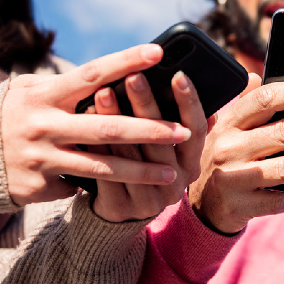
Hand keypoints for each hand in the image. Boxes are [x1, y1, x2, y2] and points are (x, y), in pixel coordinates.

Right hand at [0, 44, 191, 206]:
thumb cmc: (8, 115)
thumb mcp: (29, 92)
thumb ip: (68, 89)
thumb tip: (118, 78)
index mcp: (43, 94)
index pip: (91, 74)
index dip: (124, 61)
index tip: (158, 51)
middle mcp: (42, 125)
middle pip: (106, 128)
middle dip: (149, 131)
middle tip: (182, 131)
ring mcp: (39, 158)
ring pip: (101, 168)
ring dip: (141, 172)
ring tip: (172, 174)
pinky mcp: (36, 187)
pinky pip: (77, 185)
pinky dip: (97, 185)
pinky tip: (117, 190)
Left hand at [85, 70, 206, 221]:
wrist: (122, 209)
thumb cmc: (146, 163)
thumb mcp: (169, 146)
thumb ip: (177, 119)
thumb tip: (186, 80)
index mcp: (192, 164)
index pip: (197, 130)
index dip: (189, 102)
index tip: (178, 74)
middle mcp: (177, 183)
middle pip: (161, 140)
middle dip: (146, 105)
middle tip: (134, 76)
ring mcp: (150, 200)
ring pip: (131, 156)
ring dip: (116, 120)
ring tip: (103, 91)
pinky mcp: (121, 208)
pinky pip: (106, 172)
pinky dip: (96, 144)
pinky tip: (86, 121)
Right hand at [187, 73, 283, 234]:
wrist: (200, 204)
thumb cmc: (222, 158)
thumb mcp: (224, 127)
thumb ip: (243, 103)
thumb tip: (257, 77)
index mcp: (229, 123)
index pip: (264, 100)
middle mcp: (229, 148)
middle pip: (282, 133)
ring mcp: (234, 178)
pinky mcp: (240, 205)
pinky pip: (277, 201)